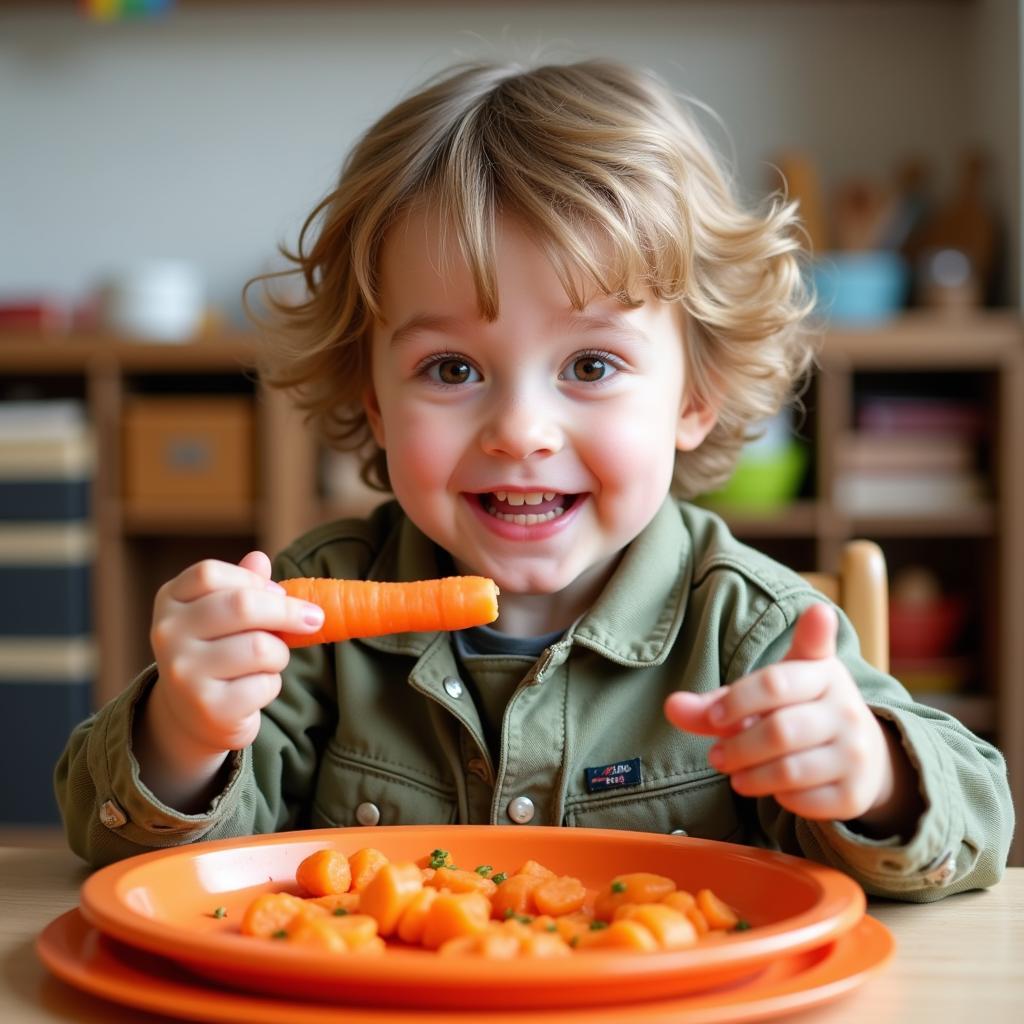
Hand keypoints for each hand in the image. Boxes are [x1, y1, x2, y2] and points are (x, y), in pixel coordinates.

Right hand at [148, 551, 323, 755]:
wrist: (194, 716)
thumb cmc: (217, 651)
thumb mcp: (221, 614)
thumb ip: (241, 586)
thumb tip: (259, 559)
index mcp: (170, 602)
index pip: (210, 574)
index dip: (253, 581)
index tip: (279, 593)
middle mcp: (167, 635)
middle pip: (242, 605)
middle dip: (287, 611)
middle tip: (313, 618)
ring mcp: (184, 673)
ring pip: (260, 647)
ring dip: (280, 654)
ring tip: (270, 661)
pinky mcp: (208, 707)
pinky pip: (264, 684)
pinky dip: (272, 684)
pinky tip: (256, 688)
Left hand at [664, 604, 895, 822]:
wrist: (864, 756)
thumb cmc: (800, 711)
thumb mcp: (767, 695)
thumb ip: (719, 701)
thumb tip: (671, 706)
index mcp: (824, 673)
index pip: (775, 682)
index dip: (737, 700)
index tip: (715, 717)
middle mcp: (848, 710)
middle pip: (780, 731)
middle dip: (737, 747)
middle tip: (715, 756)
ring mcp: (857, 753)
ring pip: (790, 771)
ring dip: (750, 776)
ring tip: (734, 774)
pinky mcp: (855, 794)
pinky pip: (803, 801)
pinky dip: (777, 797)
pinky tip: (771, 788)